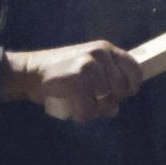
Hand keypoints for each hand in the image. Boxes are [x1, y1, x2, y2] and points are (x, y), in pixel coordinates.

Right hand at [2, 41, 144, 121]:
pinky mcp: (78, 79)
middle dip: (108, 102)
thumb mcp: (86, 72)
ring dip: (94, 110)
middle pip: (121, 89)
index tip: (118, 96)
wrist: (30, 72)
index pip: (135, 69)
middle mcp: (101, 54)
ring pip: (107, 101)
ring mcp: (90, 65)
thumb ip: (104, 86)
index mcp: (106, 49)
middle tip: (91, 102)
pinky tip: (74, 111)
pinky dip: (83, 115)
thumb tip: (114, 109)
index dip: (130, 87)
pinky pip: (91, 109)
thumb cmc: (60, 74)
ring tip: (79, 105)